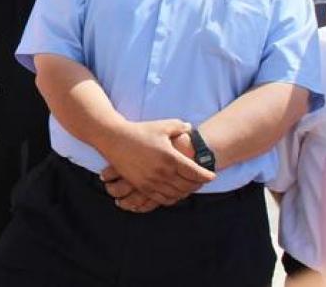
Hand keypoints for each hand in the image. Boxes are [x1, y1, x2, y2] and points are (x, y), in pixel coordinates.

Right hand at [98, 119, 213, 206]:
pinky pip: (161, 199)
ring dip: (185, 192)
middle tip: (202, 181)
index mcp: (170, 157)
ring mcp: (151, 181)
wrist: (114, 139)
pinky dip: (171, 198)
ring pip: (176, 194)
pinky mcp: (142, 186)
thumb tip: (191, 129)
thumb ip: (179, 127)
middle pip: (188, 186)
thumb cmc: (139, 131)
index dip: (207, 175)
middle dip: (198, 184)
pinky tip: (174, 192)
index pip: (195, 173)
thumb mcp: (162, 126)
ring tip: (189, 186)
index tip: (212, 175)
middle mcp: (162, 172)